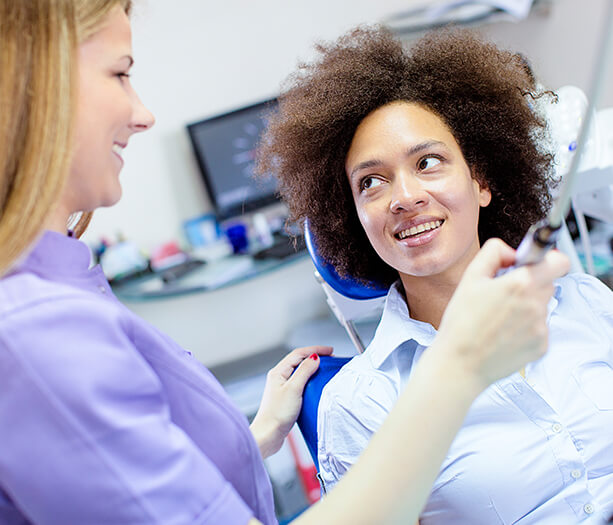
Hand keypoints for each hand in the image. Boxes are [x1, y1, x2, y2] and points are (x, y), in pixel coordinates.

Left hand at [250, 345, 332, 457]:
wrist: (268, 435)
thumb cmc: (277, 414)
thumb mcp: (294, 389)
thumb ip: (304, 371)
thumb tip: (314, 358)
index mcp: (278, 372)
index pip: (299, 353)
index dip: (315, 349)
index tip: (330, 350)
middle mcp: (279, 377)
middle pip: (299, 360)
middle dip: (315, 357)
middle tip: (330, 358)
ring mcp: (282, 388)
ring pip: (300, 372)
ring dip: (313, 368)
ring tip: (325, 369)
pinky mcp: (286, 398)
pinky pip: (300, 383)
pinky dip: (310, 380)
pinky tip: (316, 385)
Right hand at [435, 238, 568, 390]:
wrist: (460, 363)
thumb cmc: (461, 322)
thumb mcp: (470, 277)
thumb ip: (494, 253)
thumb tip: (512, 252)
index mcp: (520, 284)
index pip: (558, 261)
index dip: (547, 259)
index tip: (532, 264)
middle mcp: (536, 305)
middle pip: (548, 283)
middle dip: (531, 283)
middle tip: (505, 293)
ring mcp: (541, 327)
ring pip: (542, 306)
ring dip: (527, 306)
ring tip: (499, 318)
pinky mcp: (541, 346)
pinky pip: (539, 328)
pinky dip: (525, 328)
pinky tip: (503, 334)